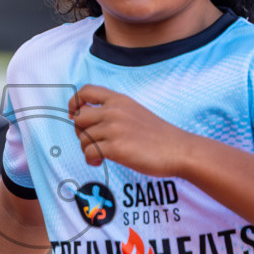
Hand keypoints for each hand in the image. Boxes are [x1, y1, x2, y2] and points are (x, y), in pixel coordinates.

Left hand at [67, 85, 198, 175]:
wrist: (179, 150)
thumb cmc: (159, 136)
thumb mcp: (135, 112)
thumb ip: (115, 112)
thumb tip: (89, 121)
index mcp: (119, 100)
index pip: (86, 91)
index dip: (75, 103)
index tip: (75, 115)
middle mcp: (114, 111)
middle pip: (79, 118)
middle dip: (80, 132)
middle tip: (92, 142)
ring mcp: (115, 129)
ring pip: (83, 138)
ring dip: (87, 149)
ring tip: (100, 155)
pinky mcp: (116, 147)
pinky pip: (89, 153)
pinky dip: (91, 160)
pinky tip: (100, 162)